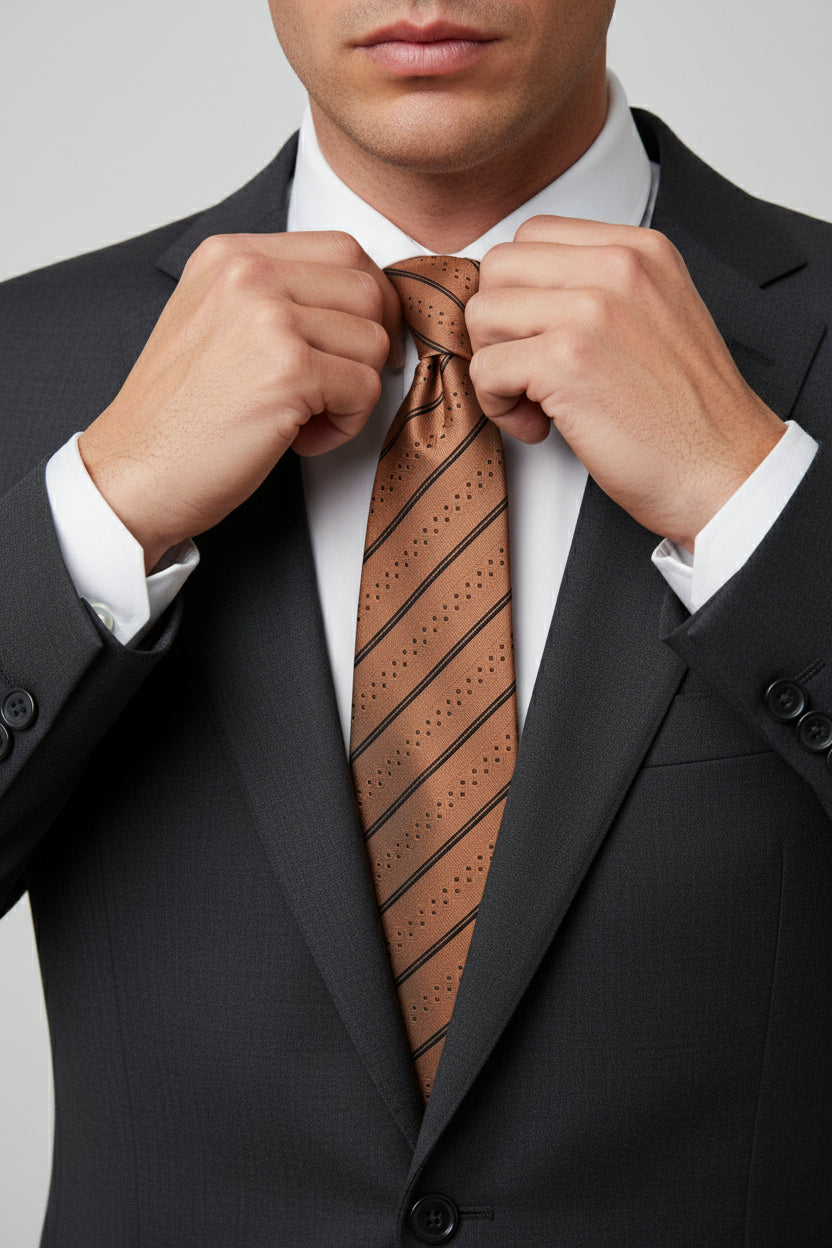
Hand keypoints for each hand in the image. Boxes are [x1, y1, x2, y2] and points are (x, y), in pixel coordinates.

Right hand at [79, 232, 400, 570]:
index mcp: (231, 254)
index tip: (355, 345)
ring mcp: (270, 317)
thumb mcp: (213, 322)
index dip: (368, 302)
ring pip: (374, 341)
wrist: (133, 472)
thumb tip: (362, 301)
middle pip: (368, 290)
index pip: (343, 250)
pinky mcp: (290, 369)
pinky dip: (346, 425)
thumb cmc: (177, 416)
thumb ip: (276, 297)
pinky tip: (301, 437)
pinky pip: (366, 388)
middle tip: (337, 389)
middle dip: (368, 348)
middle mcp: (248, 272)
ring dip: (355, 392)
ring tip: (305, 416)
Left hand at [466, 216, 785, 549]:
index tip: (542, 339)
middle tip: (531, 374)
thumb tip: (523, 296)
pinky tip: (541, 427)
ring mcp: (589, 309)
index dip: (521, 294)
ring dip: (495, 366)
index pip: (534, 236)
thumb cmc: (689, 416)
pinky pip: (485, 368)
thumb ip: (600, 290)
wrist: (726, 471)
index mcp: (640, 249)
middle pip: (499, 268)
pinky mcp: (564, 360)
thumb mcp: (658, 317)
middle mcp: (616, 265)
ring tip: (537, 402)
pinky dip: (499, 406)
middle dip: (499, 327)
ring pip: (482, 314)